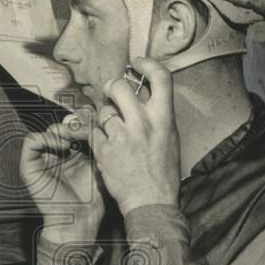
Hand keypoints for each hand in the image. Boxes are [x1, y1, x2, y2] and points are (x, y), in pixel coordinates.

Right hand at [20, 107, 104, 244]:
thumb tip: (99, 120)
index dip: (83, 120)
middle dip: (74, 123)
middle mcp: (56, 154)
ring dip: (61, 130)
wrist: (80, 219)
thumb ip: (96, 143)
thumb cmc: (91, 197)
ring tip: (74, 138)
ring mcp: (42, 159)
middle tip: (85, 127)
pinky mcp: (29, 166)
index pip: (74, 127)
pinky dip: (46, 138)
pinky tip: (63, 147)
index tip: (95, 121)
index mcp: (71, 153)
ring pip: (47, 130)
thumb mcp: (98, 164)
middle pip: (61, 125)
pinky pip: (31, 141)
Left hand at [89, 57, 181, 215]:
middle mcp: (142, 123)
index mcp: (164, 118)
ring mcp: (121, 135)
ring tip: (111, 129)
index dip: (146, 64)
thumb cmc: (164, 173)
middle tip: (111, 92)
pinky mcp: (104, 150)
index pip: (160, 77)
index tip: (136, 65)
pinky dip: (96, 135)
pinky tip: (104, 144)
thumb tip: (146, 96)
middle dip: (112, 86)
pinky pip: (93, 131)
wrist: (151, 201)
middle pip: (120, 86)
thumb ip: (157, 115)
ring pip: (103, 111)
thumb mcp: (170, 138)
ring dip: (104, 116)